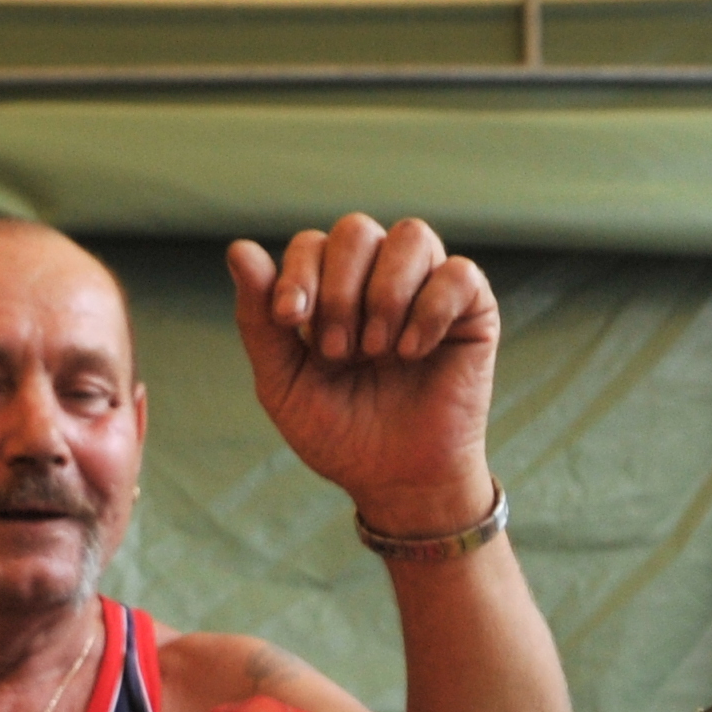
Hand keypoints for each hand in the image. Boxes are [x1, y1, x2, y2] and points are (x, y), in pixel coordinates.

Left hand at [225, 216, 501, 537]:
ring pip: (412, 235)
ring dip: (385, 293)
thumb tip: (238, 248)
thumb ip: (259, 319)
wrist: (397, 481)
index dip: (299, 273)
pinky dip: (430, 310)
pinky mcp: (472, 309)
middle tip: (339, 351)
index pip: (311, 244)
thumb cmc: (339, 434)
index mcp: (331, 289)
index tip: (292, 320)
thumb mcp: (284, 382)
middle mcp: (379, 277)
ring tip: (378, 350)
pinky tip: (413, 354)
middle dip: (340, 290)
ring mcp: (427, 288)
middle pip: (356, 230)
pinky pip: (458, 273)